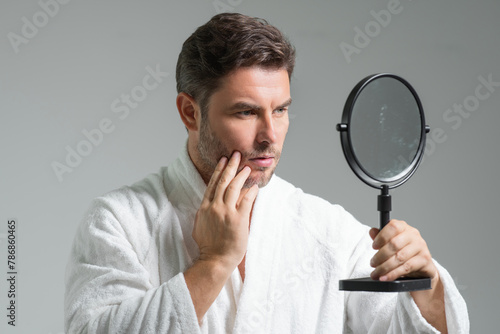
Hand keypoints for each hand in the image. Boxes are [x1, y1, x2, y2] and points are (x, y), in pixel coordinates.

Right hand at [192, 151, 258, 270]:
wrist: (214, 260)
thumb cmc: (207, 246)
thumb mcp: (200, 225)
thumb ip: (204, 213)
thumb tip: (208, 204)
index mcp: (204, 207)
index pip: (212, 184)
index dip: (218, 170)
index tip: (223, 160)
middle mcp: (215, 207)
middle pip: (223, 181)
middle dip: (230, 166)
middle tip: (236, 155)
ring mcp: (226, 212)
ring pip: (234, 187)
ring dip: (241, 175)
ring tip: (247, 167)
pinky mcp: (238, 219)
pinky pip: (246, 200)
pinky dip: (251, 191)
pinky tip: (255, 186)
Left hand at [369, 219, 437, 281]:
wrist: (422, 268)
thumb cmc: (404, 253)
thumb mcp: (391, 243)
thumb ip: (381, 237)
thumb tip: (372, 231)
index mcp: (404, 227)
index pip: (393, 226)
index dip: (381, 237)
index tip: (374, 246)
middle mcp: (413, 235)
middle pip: (394, 244)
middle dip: (380, 256)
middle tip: (372, 263)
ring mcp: (421, 247)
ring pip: (399, 257)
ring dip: (385, 267)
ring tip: (376, 273)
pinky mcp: (425, 260)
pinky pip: (406, 267)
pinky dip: (393, 274)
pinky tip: (385, 277)